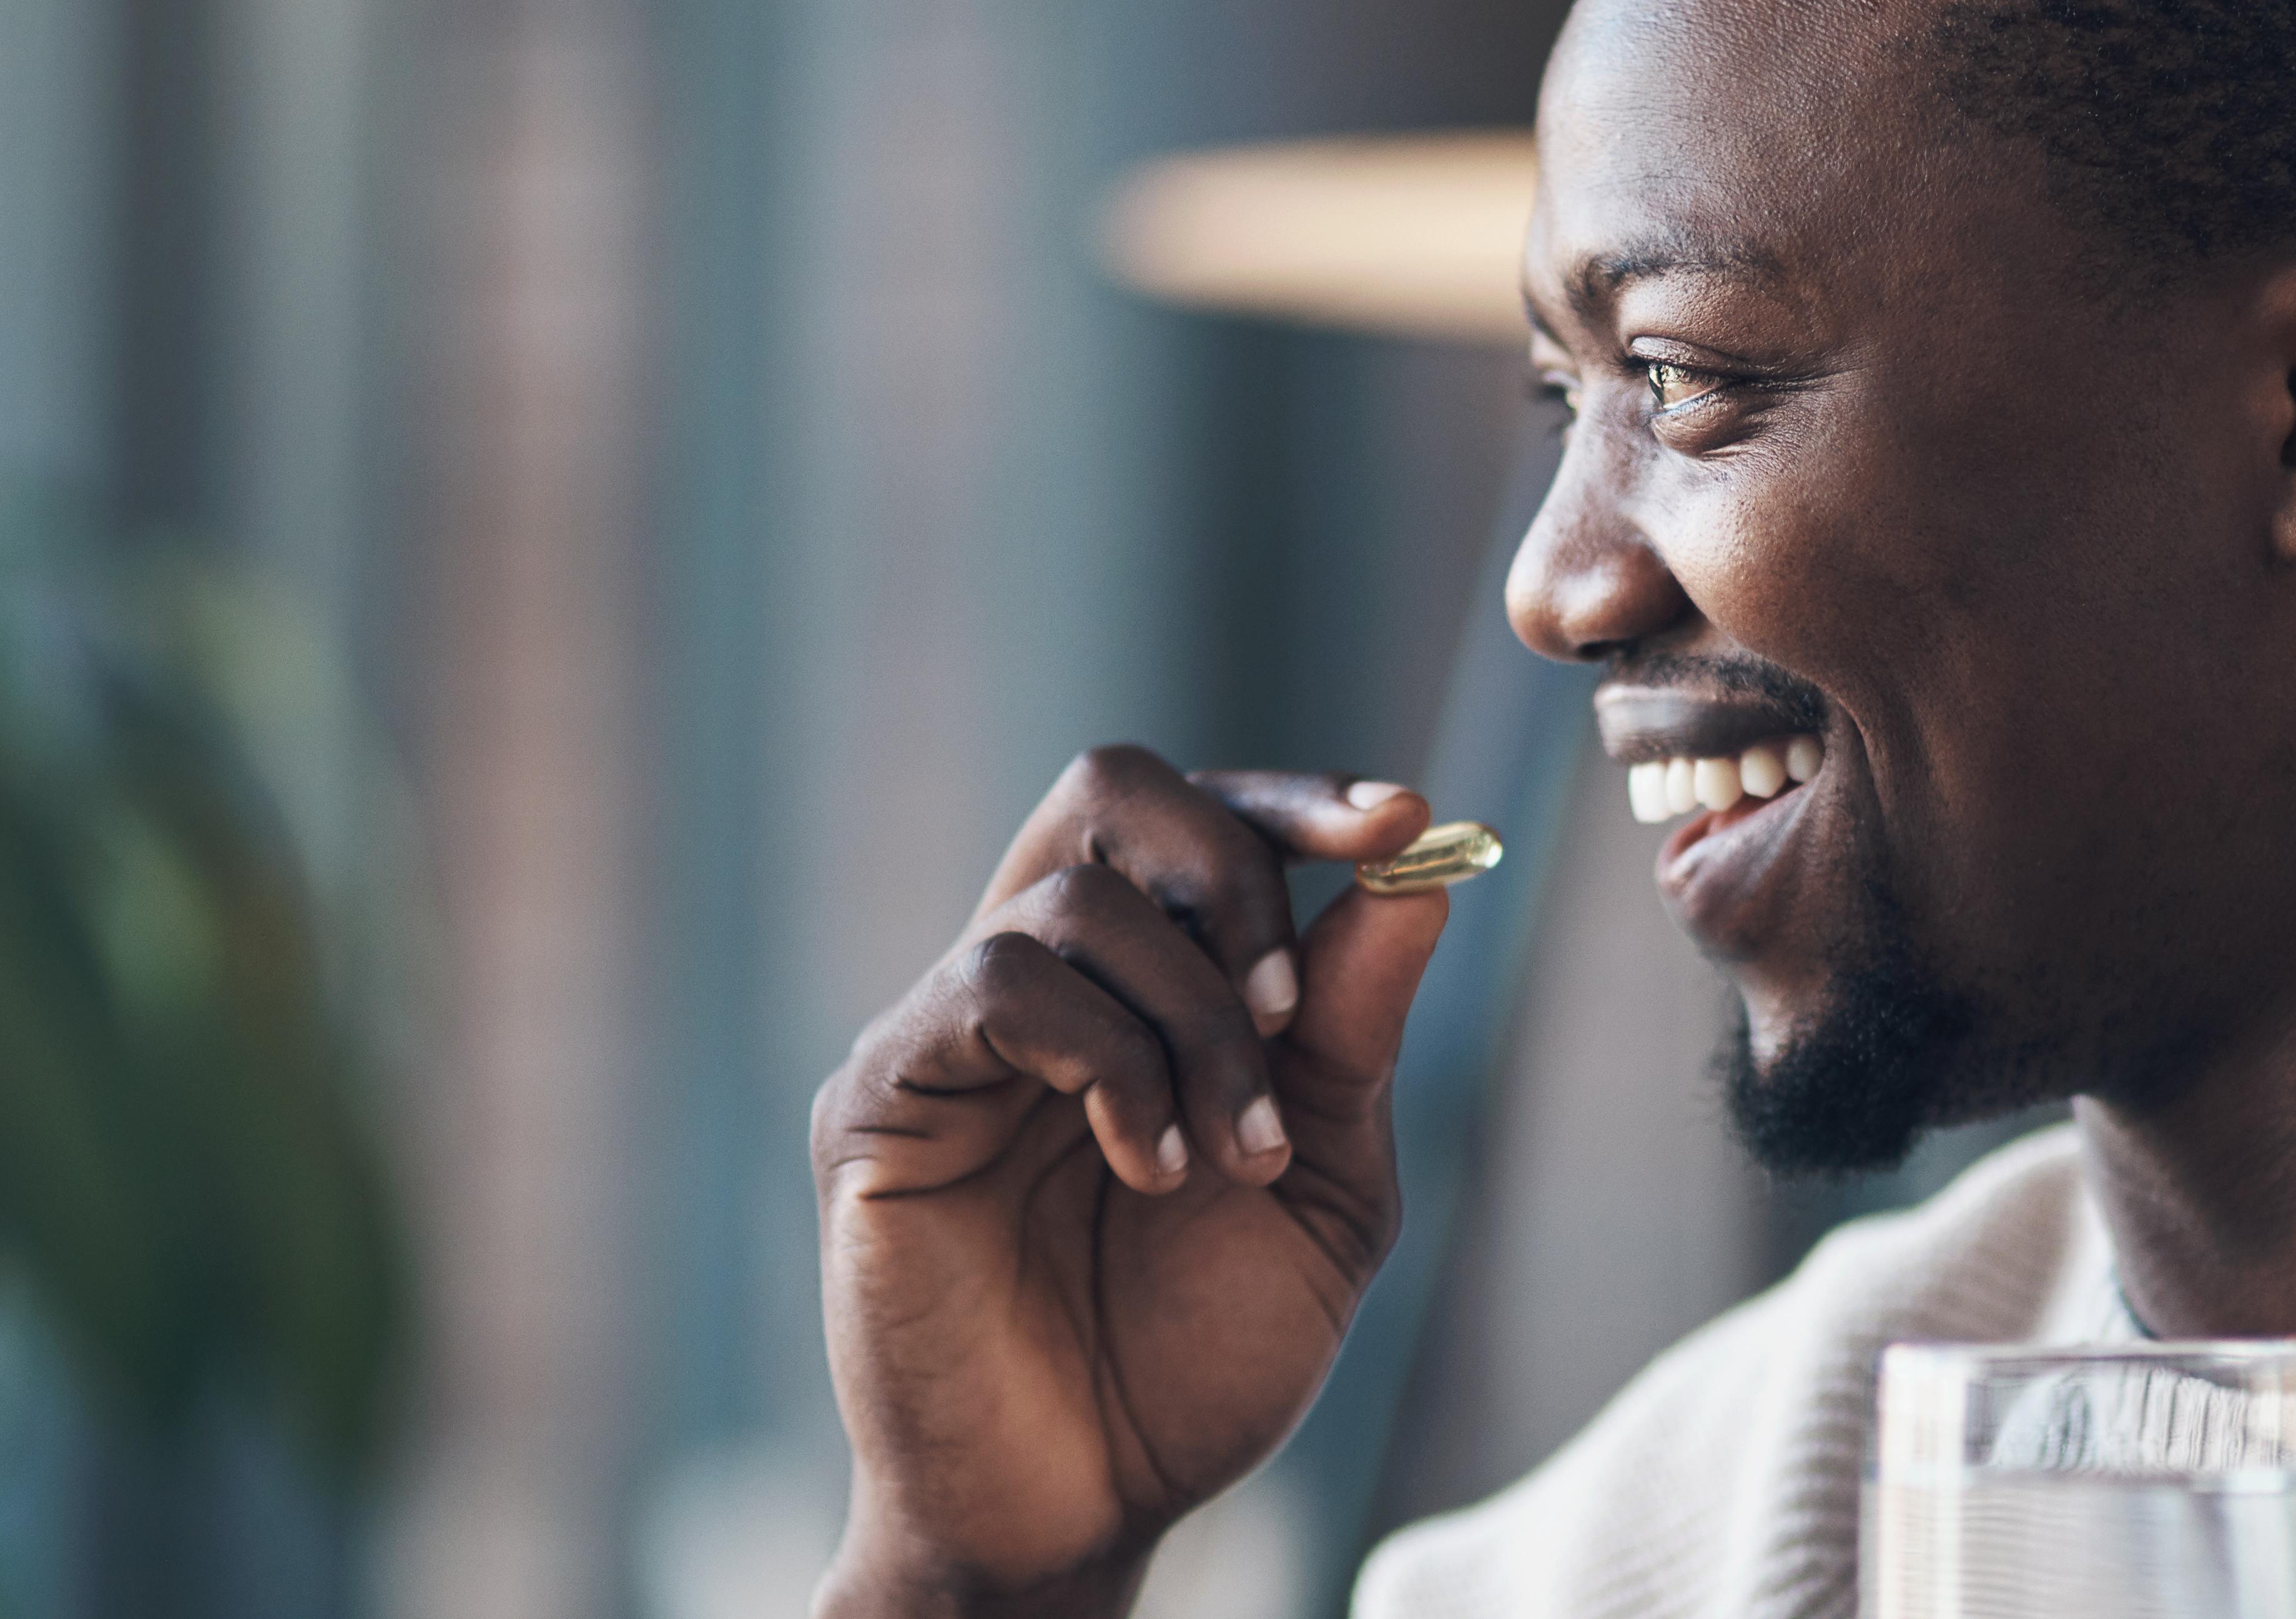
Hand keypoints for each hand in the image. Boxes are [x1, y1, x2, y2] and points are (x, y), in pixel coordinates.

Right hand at [812, 746, 1448, 1616]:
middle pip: (1111, 787)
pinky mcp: (881, 1096)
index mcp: (1137, 988)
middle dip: (1233, 868)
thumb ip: (1354, 1035)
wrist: (1088, 1508)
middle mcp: (1036, 983)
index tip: (1401, 821)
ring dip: (1188, 1020)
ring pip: (1070, 899)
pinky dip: (1103, 1057)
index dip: (1296, 799)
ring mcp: (945, 1032)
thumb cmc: (1193, 1359)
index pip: (1198, 820)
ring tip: (1221, 1158)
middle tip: (1286, 1009)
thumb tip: (1414, 871)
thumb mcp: (1322, 1186)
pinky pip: (991, 984)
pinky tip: (1144, 1163)